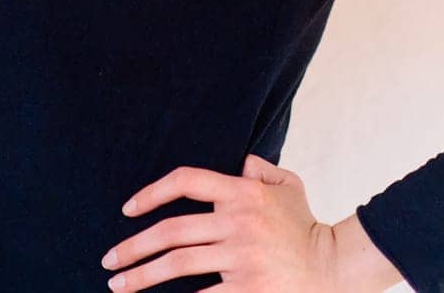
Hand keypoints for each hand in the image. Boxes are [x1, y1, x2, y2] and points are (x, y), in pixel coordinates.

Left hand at [100, 157, 341, 291]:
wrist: (335, 267)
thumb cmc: (304, 226)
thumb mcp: (287, 186)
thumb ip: (260, 169)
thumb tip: (240, 163)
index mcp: (243, 192)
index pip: (186, 181)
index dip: (151, 193)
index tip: (127, 209)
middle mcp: (238, 221)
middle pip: (171, 232)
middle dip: (133, 247)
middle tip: (109, 260)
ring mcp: (243, 257)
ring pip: (178, 265)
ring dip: (141, 277)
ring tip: (117, 285)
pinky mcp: (249, 289)